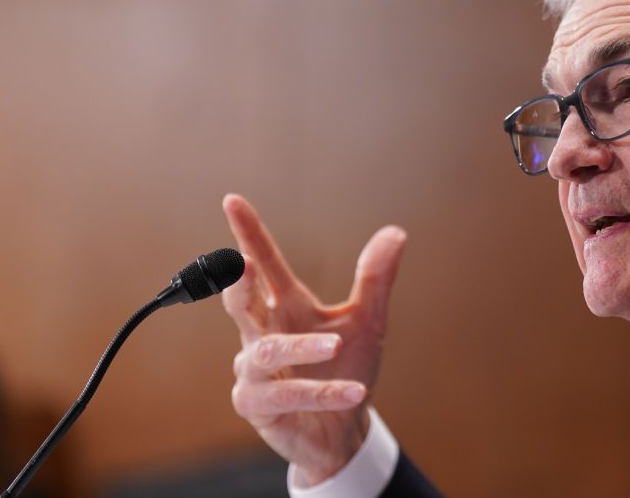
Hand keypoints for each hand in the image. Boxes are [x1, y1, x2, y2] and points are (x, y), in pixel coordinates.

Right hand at [220, 193, 405, 485]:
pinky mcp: (259, 407)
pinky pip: (289, 397)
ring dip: (301, 347)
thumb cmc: (346, 367)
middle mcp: (263, 333)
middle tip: (243, 266)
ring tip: (336, 343)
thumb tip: (396, 232)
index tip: (233, 200)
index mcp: (286, 305)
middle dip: (240, 285)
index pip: (264, 264)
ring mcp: (255, 372)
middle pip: (241, 304)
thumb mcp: (367, 320)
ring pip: (266, 353)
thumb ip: (375, 278)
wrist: (344, 429)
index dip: (248, 233)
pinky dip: (323, 392)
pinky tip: (355, 392)